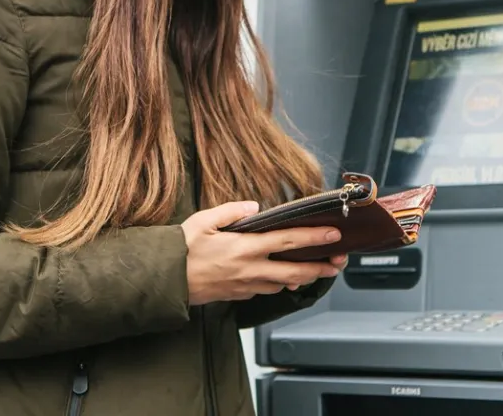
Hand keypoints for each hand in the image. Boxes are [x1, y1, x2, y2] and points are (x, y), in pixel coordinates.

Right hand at [180, 201, 347, 305]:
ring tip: (316, 270)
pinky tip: (283, 279)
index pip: (288, 241)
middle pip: (295, 271)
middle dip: (320, 268)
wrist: (165, 281)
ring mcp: (245, 285)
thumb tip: (253, 206)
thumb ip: (231, 211)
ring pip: (283, 284)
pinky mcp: (238, 295)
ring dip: (302, 278)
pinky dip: (279, 284)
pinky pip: (265, 290)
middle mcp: (250, 269)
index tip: (333, 234)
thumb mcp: (203, 221)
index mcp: (244, 247)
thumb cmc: (181, 250)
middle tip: (337, 263)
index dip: (314, 238)